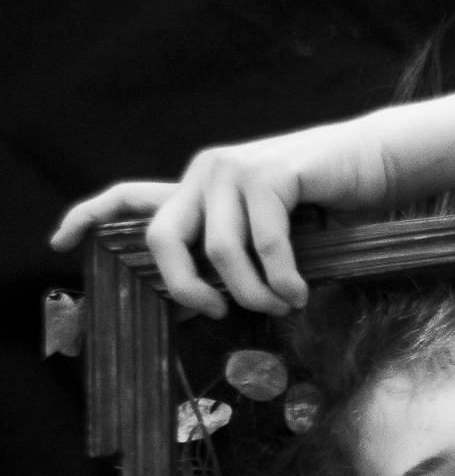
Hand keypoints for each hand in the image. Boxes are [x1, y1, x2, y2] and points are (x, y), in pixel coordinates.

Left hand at [49, 119, 387, 317]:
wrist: (373, 162)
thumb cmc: (328, 205)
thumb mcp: (272, 237)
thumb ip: (237, 261)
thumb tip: (202, 310)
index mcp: (199, 189)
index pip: (128, 196)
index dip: (87, 216)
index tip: (59, 241)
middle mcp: (206, 173)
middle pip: (163, 238)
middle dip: (187, 288)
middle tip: (219, 314)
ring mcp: (234, 170)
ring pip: (220, 251)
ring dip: (254, 292)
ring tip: (284, 306)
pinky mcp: (270, 174)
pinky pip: (265, 243)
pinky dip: (283, 278)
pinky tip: (300, 292)